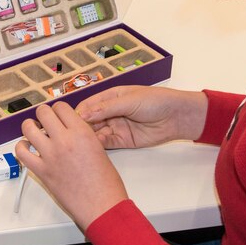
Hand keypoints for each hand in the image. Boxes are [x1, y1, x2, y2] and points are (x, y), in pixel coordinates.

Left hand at [15, 103, 127, 230]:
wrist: (102, 205)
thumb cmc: (106, 182)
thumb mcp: (99, 148)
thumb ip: (81, 135)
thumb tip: (68, 130)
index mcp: (81, 132)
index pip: (61, 107)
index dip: (59, 110)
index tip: (59, 115)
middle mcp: (64, 140)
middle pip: (43, 112)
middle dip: (44, 115)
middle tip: (47, 122)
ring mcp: (50, 155)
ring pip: (28, 128)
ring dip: (30, 127)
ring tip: (35, 132)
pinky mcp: (41, 171)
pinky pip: (21, 153)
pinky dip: (22, 147)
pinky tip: (28, 148)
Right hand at [76, 86, 208, 149]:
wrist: (177, 116)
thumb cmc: (156, 101)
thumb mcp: (129, 101)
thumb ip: (106, 108)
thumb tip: (84, 114)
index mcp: (110, 97)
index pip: (89, 105)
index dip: (78, 112)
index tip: (68, 120)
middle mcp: (110, 112)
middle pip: (90, 120)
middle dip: (80, 127)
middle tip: (70, 134)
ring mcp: (116, 127)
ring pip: (96, 133)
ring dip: (88, 137)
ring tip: (78, 142)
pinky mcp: (123, 141)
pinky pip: (106, 143)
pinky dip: (98, 146)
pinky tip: (91, 147)